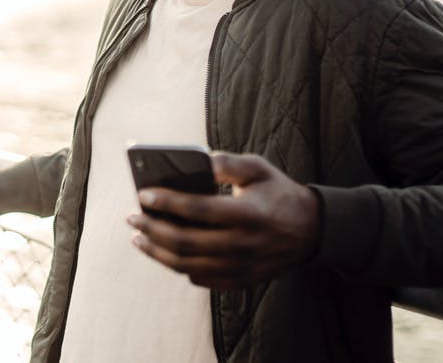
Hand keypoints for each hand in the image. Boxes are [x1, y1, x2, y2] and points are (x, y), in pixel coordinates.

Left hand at [126, 152, 318, 288]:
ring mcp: (241, 268)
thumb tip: (195, 160)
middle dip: (151, 228)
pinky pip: (199, 278)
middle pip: (185, 242)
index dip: (167, 201)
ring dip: (156, 251)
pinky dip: (177, 265)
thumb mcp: (259, 168)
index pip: (198, 209)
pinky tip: (163, 251)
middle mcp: (243, 245)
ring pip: (186, 265)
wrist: (311, 232)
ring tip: (138, 237)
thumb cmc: (277, 193)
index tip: (143, 193)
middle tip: (131, 218)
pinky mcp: (239, 281)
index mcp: (248, 214)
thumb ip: (227, 163)